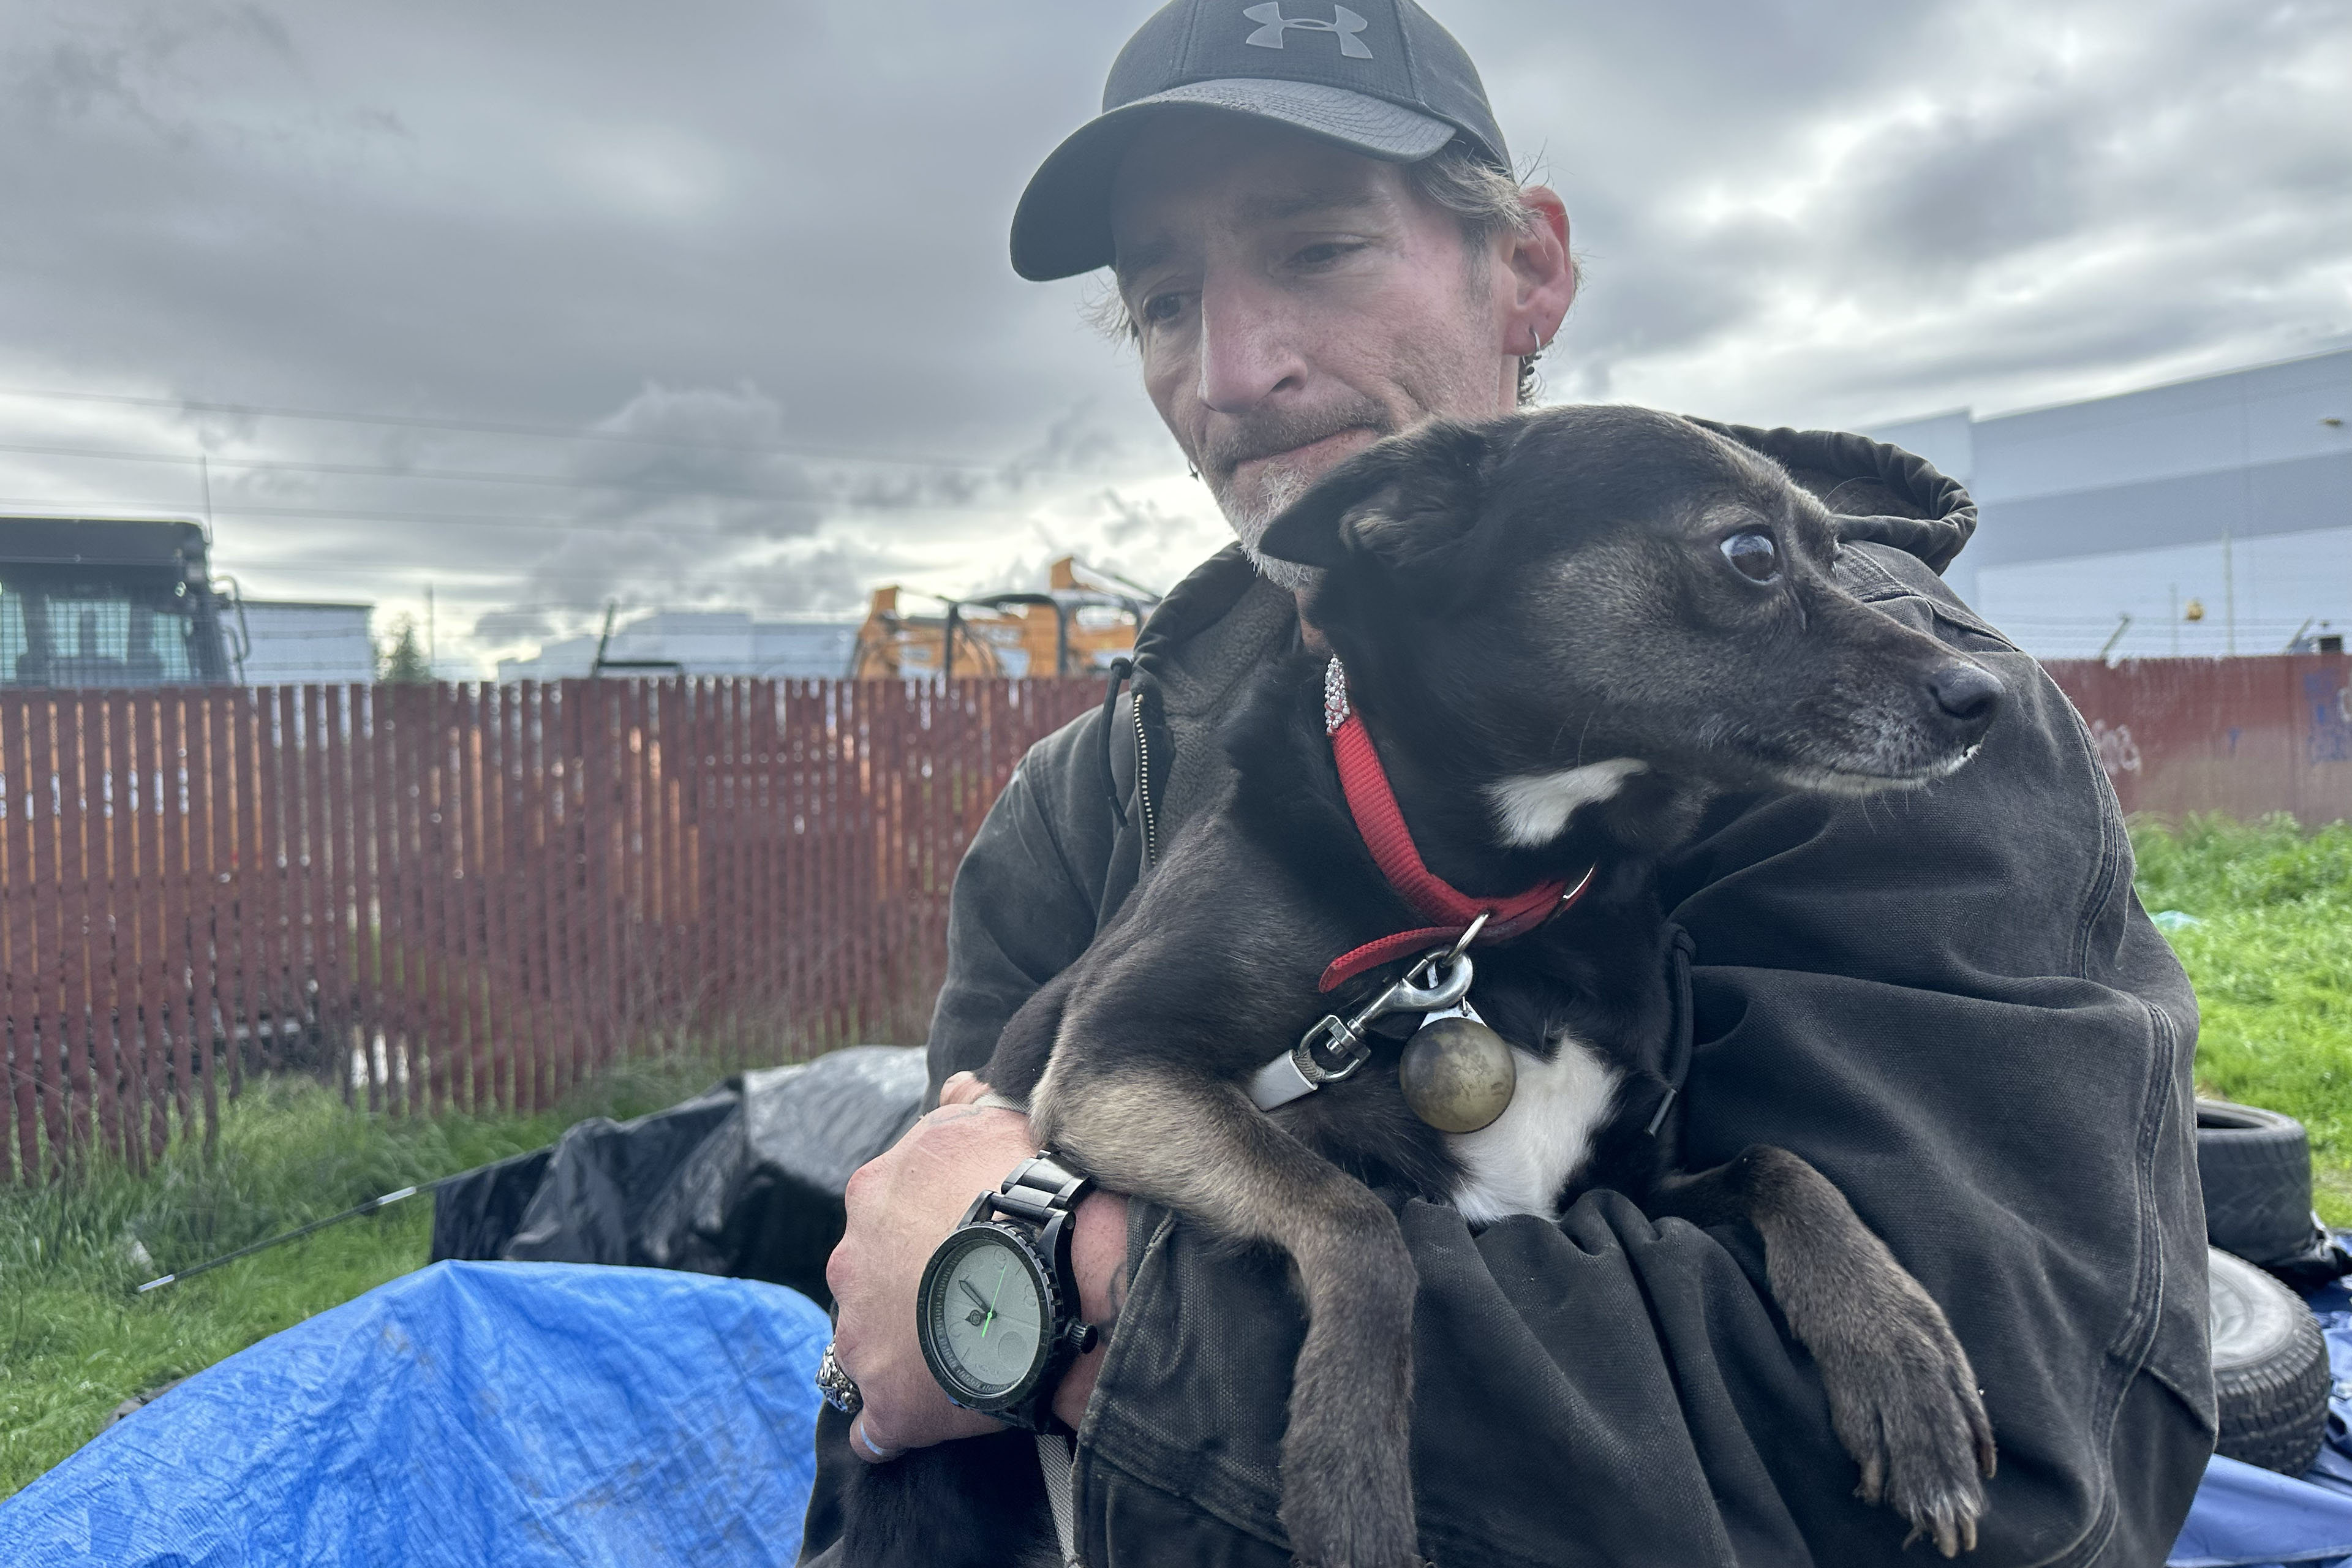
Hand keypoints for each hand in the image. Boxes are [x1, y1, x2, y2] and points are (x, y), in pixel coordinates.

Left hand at [825, 1070, 1128, 1462]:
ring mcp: (862, 1334)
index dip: (927, 1228)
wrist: (1055, 1263)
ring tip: (966, 1358)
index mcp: (874, 1192)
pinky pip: (877, 1427)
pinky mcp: (886, 1400)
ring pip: (869, 1346)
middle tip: (973, 1295)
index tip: (966, 1240)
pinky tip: (929, 1422)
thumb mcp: (999, 1120)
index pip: (887, 1212)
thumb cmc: (1033, 1183)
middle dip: (909, 1286)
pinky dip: (895, 1426)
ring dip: (906, 1350)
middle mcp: (851, 1260)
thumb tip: (957, 1085)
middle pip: (871, 1277)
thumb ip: (967, 1104)